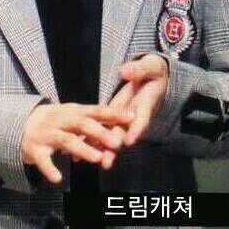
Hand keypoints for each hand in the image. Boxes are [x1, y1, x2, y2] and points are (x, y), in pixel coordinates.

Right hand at [21, 102, 133, 183]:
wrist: (18, 124)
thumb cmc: (53, 122)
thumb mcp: (70, 117)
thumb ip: (91, 124)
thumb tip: (118, 129)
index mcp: (72, 111)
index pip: (95, 110)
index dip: (113, 113)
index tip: (132, 117)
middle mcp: (60, 120)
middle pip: (82, 123)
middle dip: (100, 132)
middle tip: (117, 142)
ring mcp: (47, 134)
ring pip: (66, 140)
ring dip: (82, 148)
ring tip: (97, 158)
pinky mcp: (35, 149)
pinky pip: (43, 160)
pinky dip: (49, 169)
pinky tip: (58, 179)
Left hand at [91, 54, 168, 170]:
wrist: (153, 77)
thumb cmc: (153, 71)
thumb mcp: (151, 67)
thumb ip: (139, 70)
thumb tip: (125, 71)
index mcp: (146, 104)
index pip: (141, 118)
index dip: (135, 129)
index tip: (129, 140)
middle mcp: (133, 115)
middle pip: (124, 133)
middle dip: (114, 146)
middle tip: (105, 161)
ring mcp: (122, 118)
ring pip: (110, 135)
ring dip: (98, 148)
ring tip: (83, 159)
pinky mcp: (112, 117)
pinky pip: (101, 129)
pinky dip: (89, 139)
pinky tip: (74, 149)